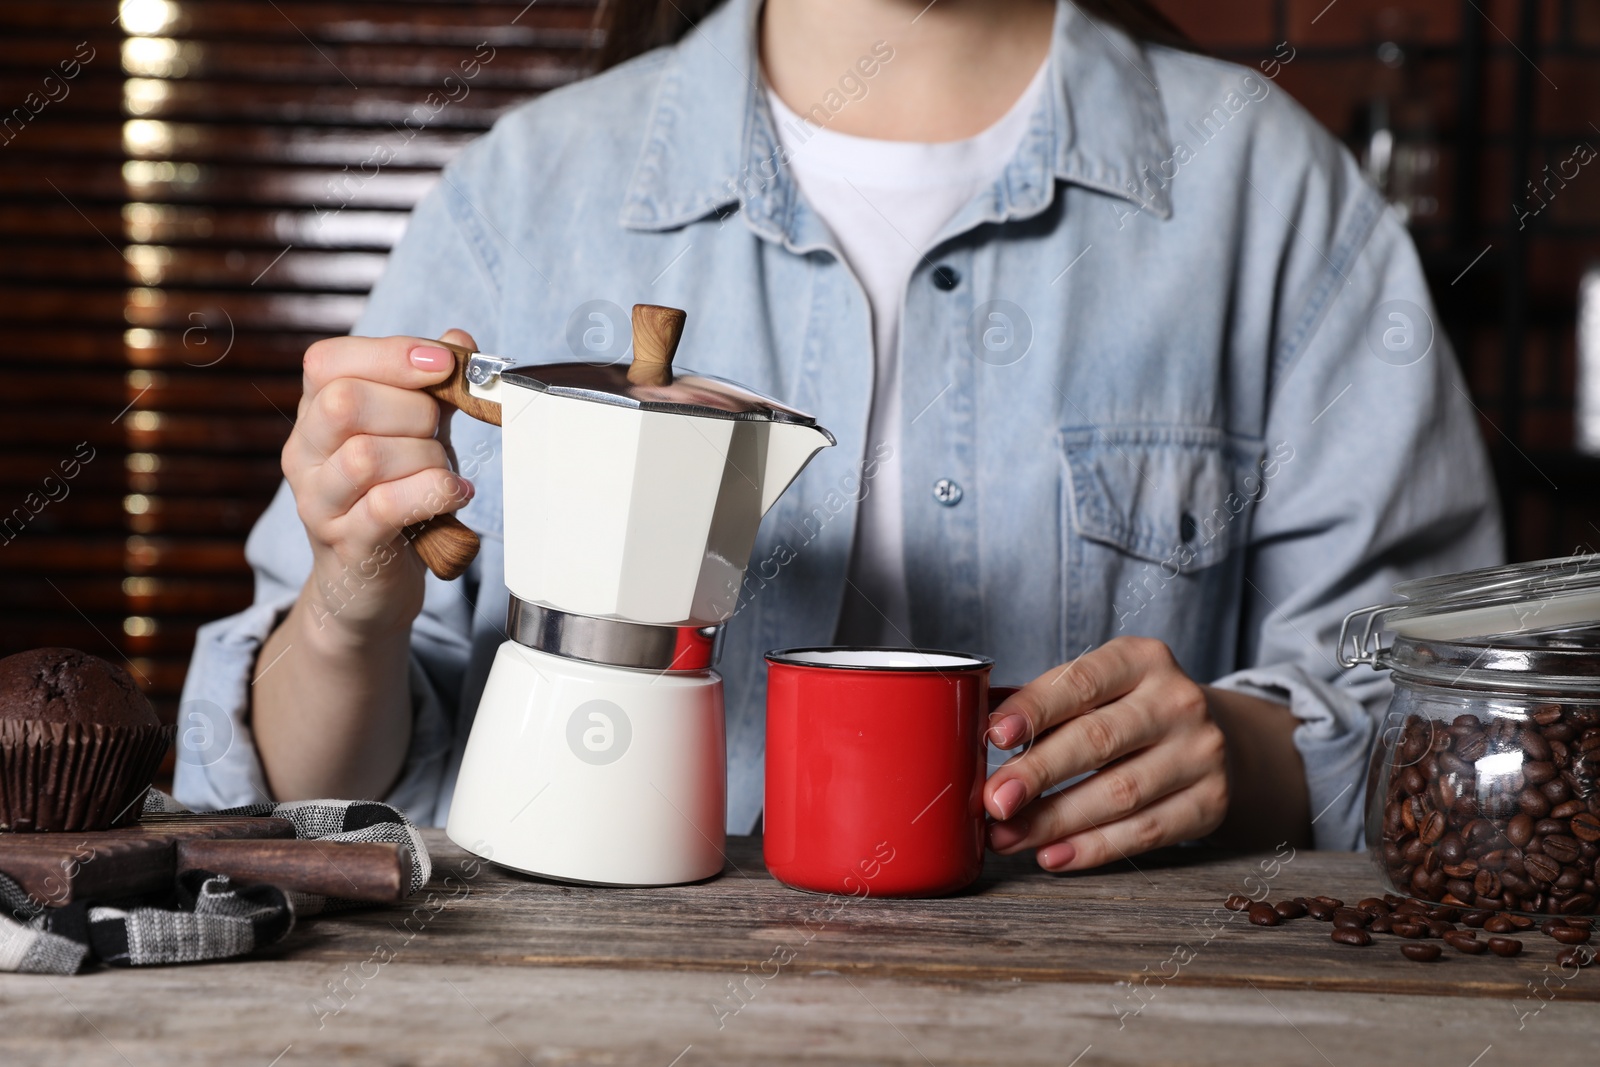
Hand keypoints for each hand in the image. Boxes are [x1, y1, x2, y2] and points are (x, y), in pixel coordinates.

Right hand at [281, 330, 477, 640]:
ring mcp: (317, 502)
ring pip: (365, 456)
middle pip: (345, 402)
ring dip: (426, 457)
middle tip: (440, 435)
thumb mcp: (416, 433)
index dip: (391, 355)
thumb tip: (459, 338)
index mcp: (314, 412)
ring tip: (445, 471)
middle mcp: (303, 453)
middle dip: (415, 411)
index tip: (444, 366)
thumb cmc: (396, 496)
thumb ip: (434, 387)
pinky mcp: (345, 544)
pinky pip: (384, 507)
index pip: (328, 361)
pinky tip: (456, 494)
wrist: (370, 583)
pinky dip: (433, 493)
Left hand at [983, 637, 1229, 870]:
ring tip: (1007, 836)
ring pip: (1119, 793)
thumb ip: (1043, 704)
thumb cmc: (1129, 711)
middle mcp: (1177, 701)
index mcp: (1141, 660)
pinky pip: (1145, 832)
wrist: (1213, 738)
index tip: (992, 736)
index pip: (1081, 683)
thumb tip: (974, 727)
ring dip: (1054, 820)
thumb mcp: (1097, 688)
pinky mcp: (1211, 802)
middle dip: (1037, 774)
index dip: (1034, 710)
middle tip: (993, 800)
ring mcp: (1201, 753)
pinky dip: (1093, 848)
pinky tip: (1052, 854)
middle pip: (1097, 740)